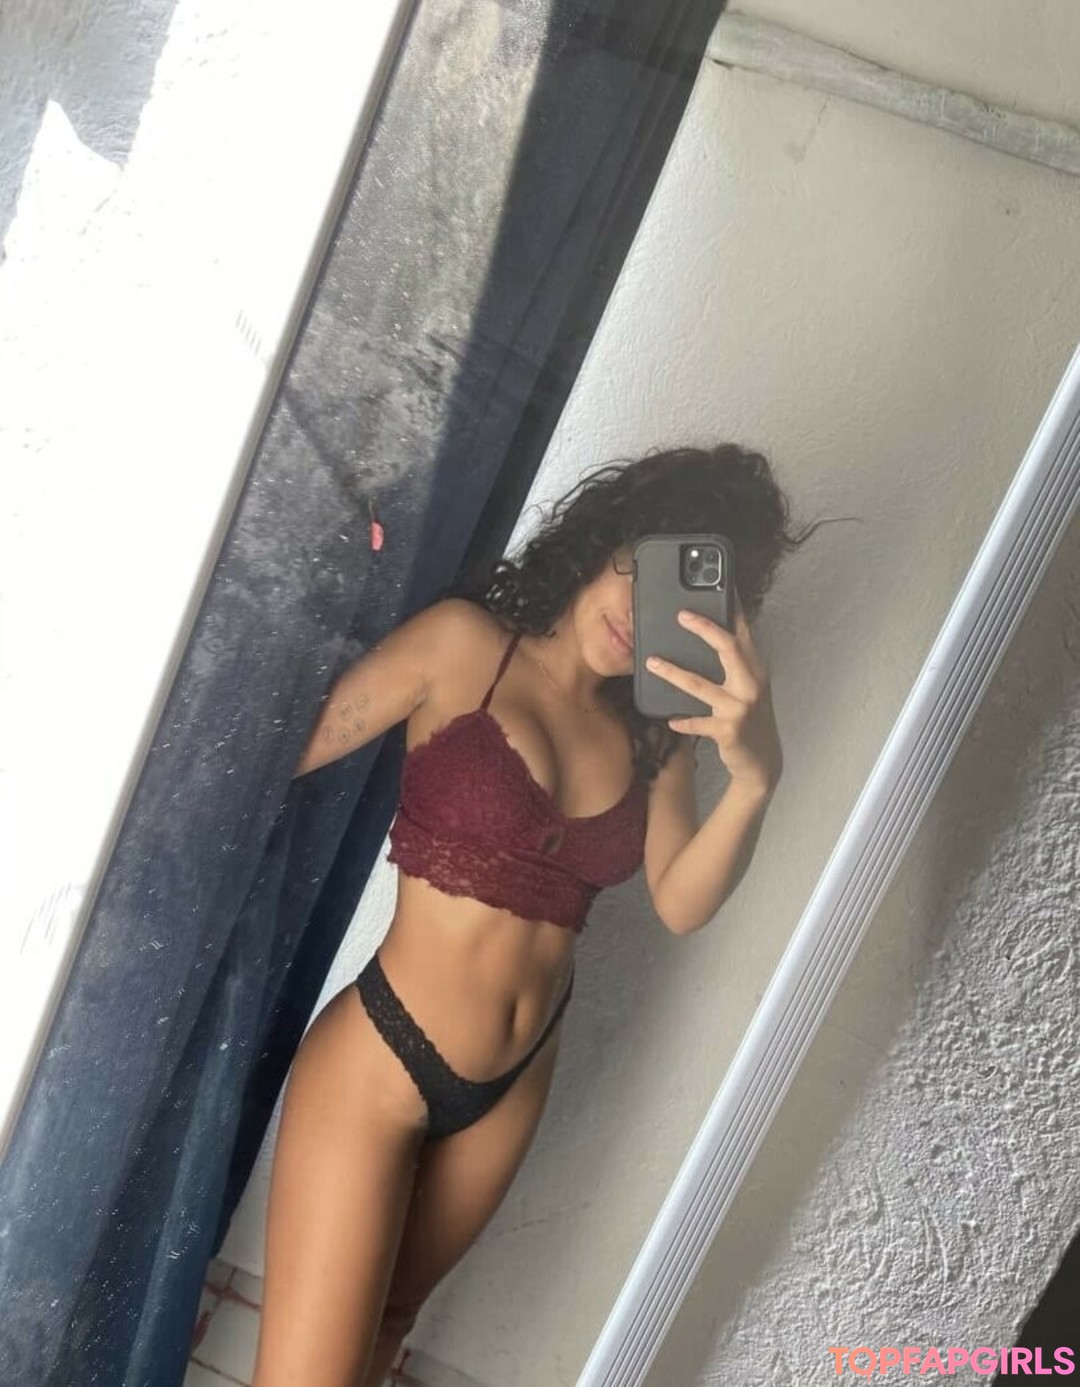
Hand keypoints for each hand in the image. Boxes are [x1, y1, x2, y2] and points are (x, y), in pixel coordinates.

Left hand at [644, 593, 782, 792]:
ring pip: (701, 686)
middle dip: (705, 628)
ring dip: (673, 673)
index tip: (720, 585)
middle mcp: (752, 684)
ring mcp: (740, 708)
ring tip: (651, 662)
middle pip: (728, 648)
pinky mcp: (728, 731)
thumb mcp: (748, 688)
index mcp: (755, 669)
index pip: (744, 632)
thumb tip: (710, 638)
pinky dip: (683, 720)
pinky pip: (698, 723)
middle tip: (680, 615)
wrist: (762, 761)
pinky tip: (669, 718)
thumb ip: (734, 666)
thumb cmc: (750, 718)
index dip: (733, 608)